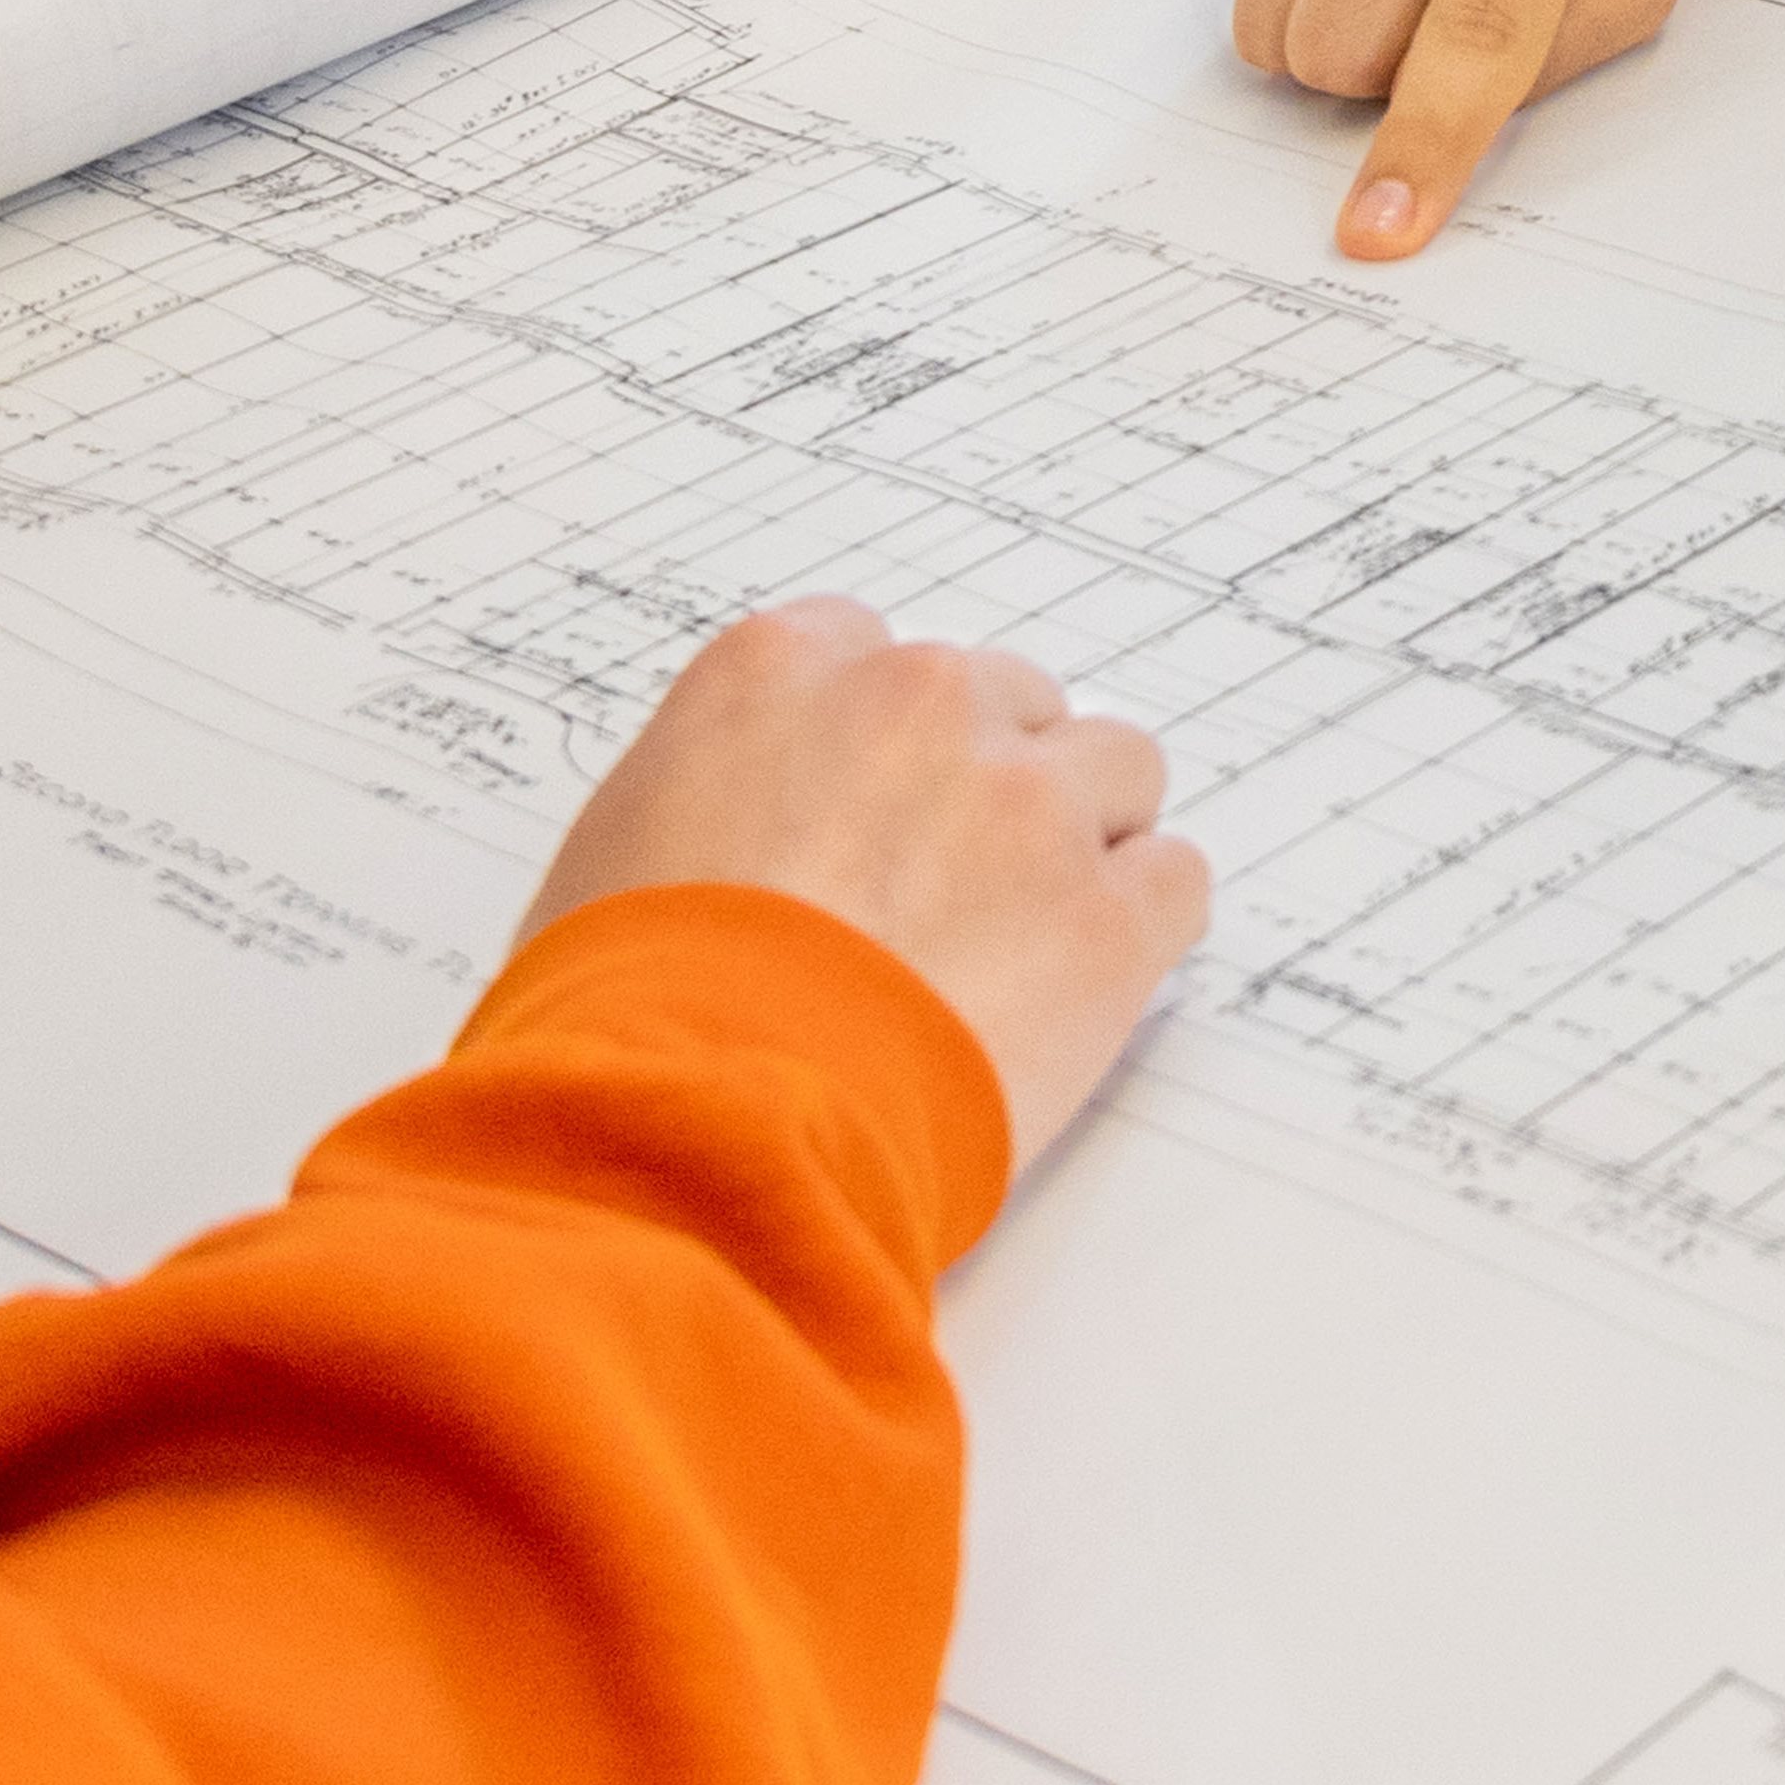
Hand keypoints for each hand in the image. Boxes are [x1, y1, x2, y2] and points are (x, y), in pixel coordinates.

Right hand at [524, 595, 1210, 1181]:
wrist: (698, 1124)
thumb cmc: (618, 1015)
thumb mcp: (609, 863)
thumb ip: (710, 801)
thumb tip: (747, 841)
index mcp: (783, 672)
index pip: (880, 659)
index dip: (890, 751)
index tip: (878, 820)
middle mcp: (916, 705)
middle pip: (1012, 704)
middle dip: (993, 792)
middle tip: (948, 903)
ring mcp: (1025, 803)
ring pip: (1115, 771)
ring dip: (1084, 845)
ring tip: (1021, 953)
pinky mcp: (1105, 916)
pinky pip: (1175, 881)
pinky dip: (1142, 933)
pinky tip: (1079, 997)